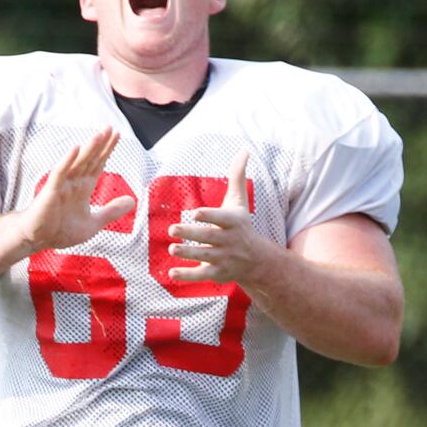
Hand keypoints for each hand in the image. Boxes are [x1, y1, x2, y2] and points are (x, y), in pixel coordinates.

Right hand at [20, 128, 136, 251]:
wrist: (38, 240)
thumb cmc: (60, 231)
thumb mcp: (93, 224)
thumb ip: (111, 211)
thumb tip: (132, 201)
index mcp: (83, 188)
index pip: (98, 164)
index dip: (107, 150)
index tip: (117, 135)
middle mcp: (74, 183)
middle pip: (90, 160)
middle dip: (100, 145)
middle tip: (110, 127)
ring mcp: (62, 185)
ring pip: (77, 163)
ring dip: (88, 149)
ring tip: (99, 135)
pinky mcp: (50, 191)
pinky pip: (59, 174)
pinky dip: (67, 161)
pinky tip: (75, 149)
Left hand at [168, 149, 271, 286]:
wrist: (255, 260)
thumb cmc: (241, 225)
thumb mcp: (239, 201)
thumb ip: (237, 177)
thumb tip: (244, 150)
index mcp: (233, 222)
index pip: (221, 218)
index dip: (209, 216)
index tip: (194, 212)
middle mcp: (229, 241)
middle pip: (209, 237)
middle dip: (191, 234)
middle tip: (172, 230)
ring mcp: (223, 258)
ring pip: (204, 256)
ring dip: (188, 254)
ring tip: (171, 249)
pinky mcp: (217, 273)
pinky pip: (201, 275)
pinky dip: (187, 276)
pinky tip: (171, 274)